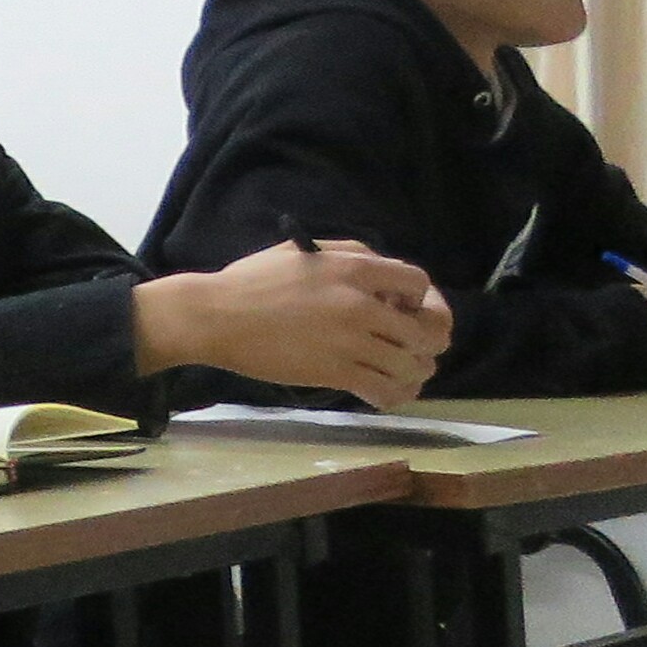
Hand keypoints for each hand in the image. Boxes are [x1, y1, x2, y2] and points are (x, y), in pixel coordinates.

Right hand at [137, 242, 452, 406]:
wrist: (217, 317)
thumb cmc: (254, 281)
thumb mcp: (305, 251)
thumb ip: (350, 256)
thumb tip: (383, 280)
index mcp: (354, 269)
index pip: (419, 284)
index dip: (423, 299)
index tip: (405, 309)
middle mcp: (361, 305)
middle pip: (427, 330)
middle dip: (429, 340)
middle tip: (416, 348)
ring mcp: (350, 342)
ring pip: (412, 365)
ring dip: (416, 371)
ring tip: (406, 373)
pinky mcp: (335, 372)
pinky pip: (385, 390)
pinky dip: (396, 395)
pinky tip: (388, 393)